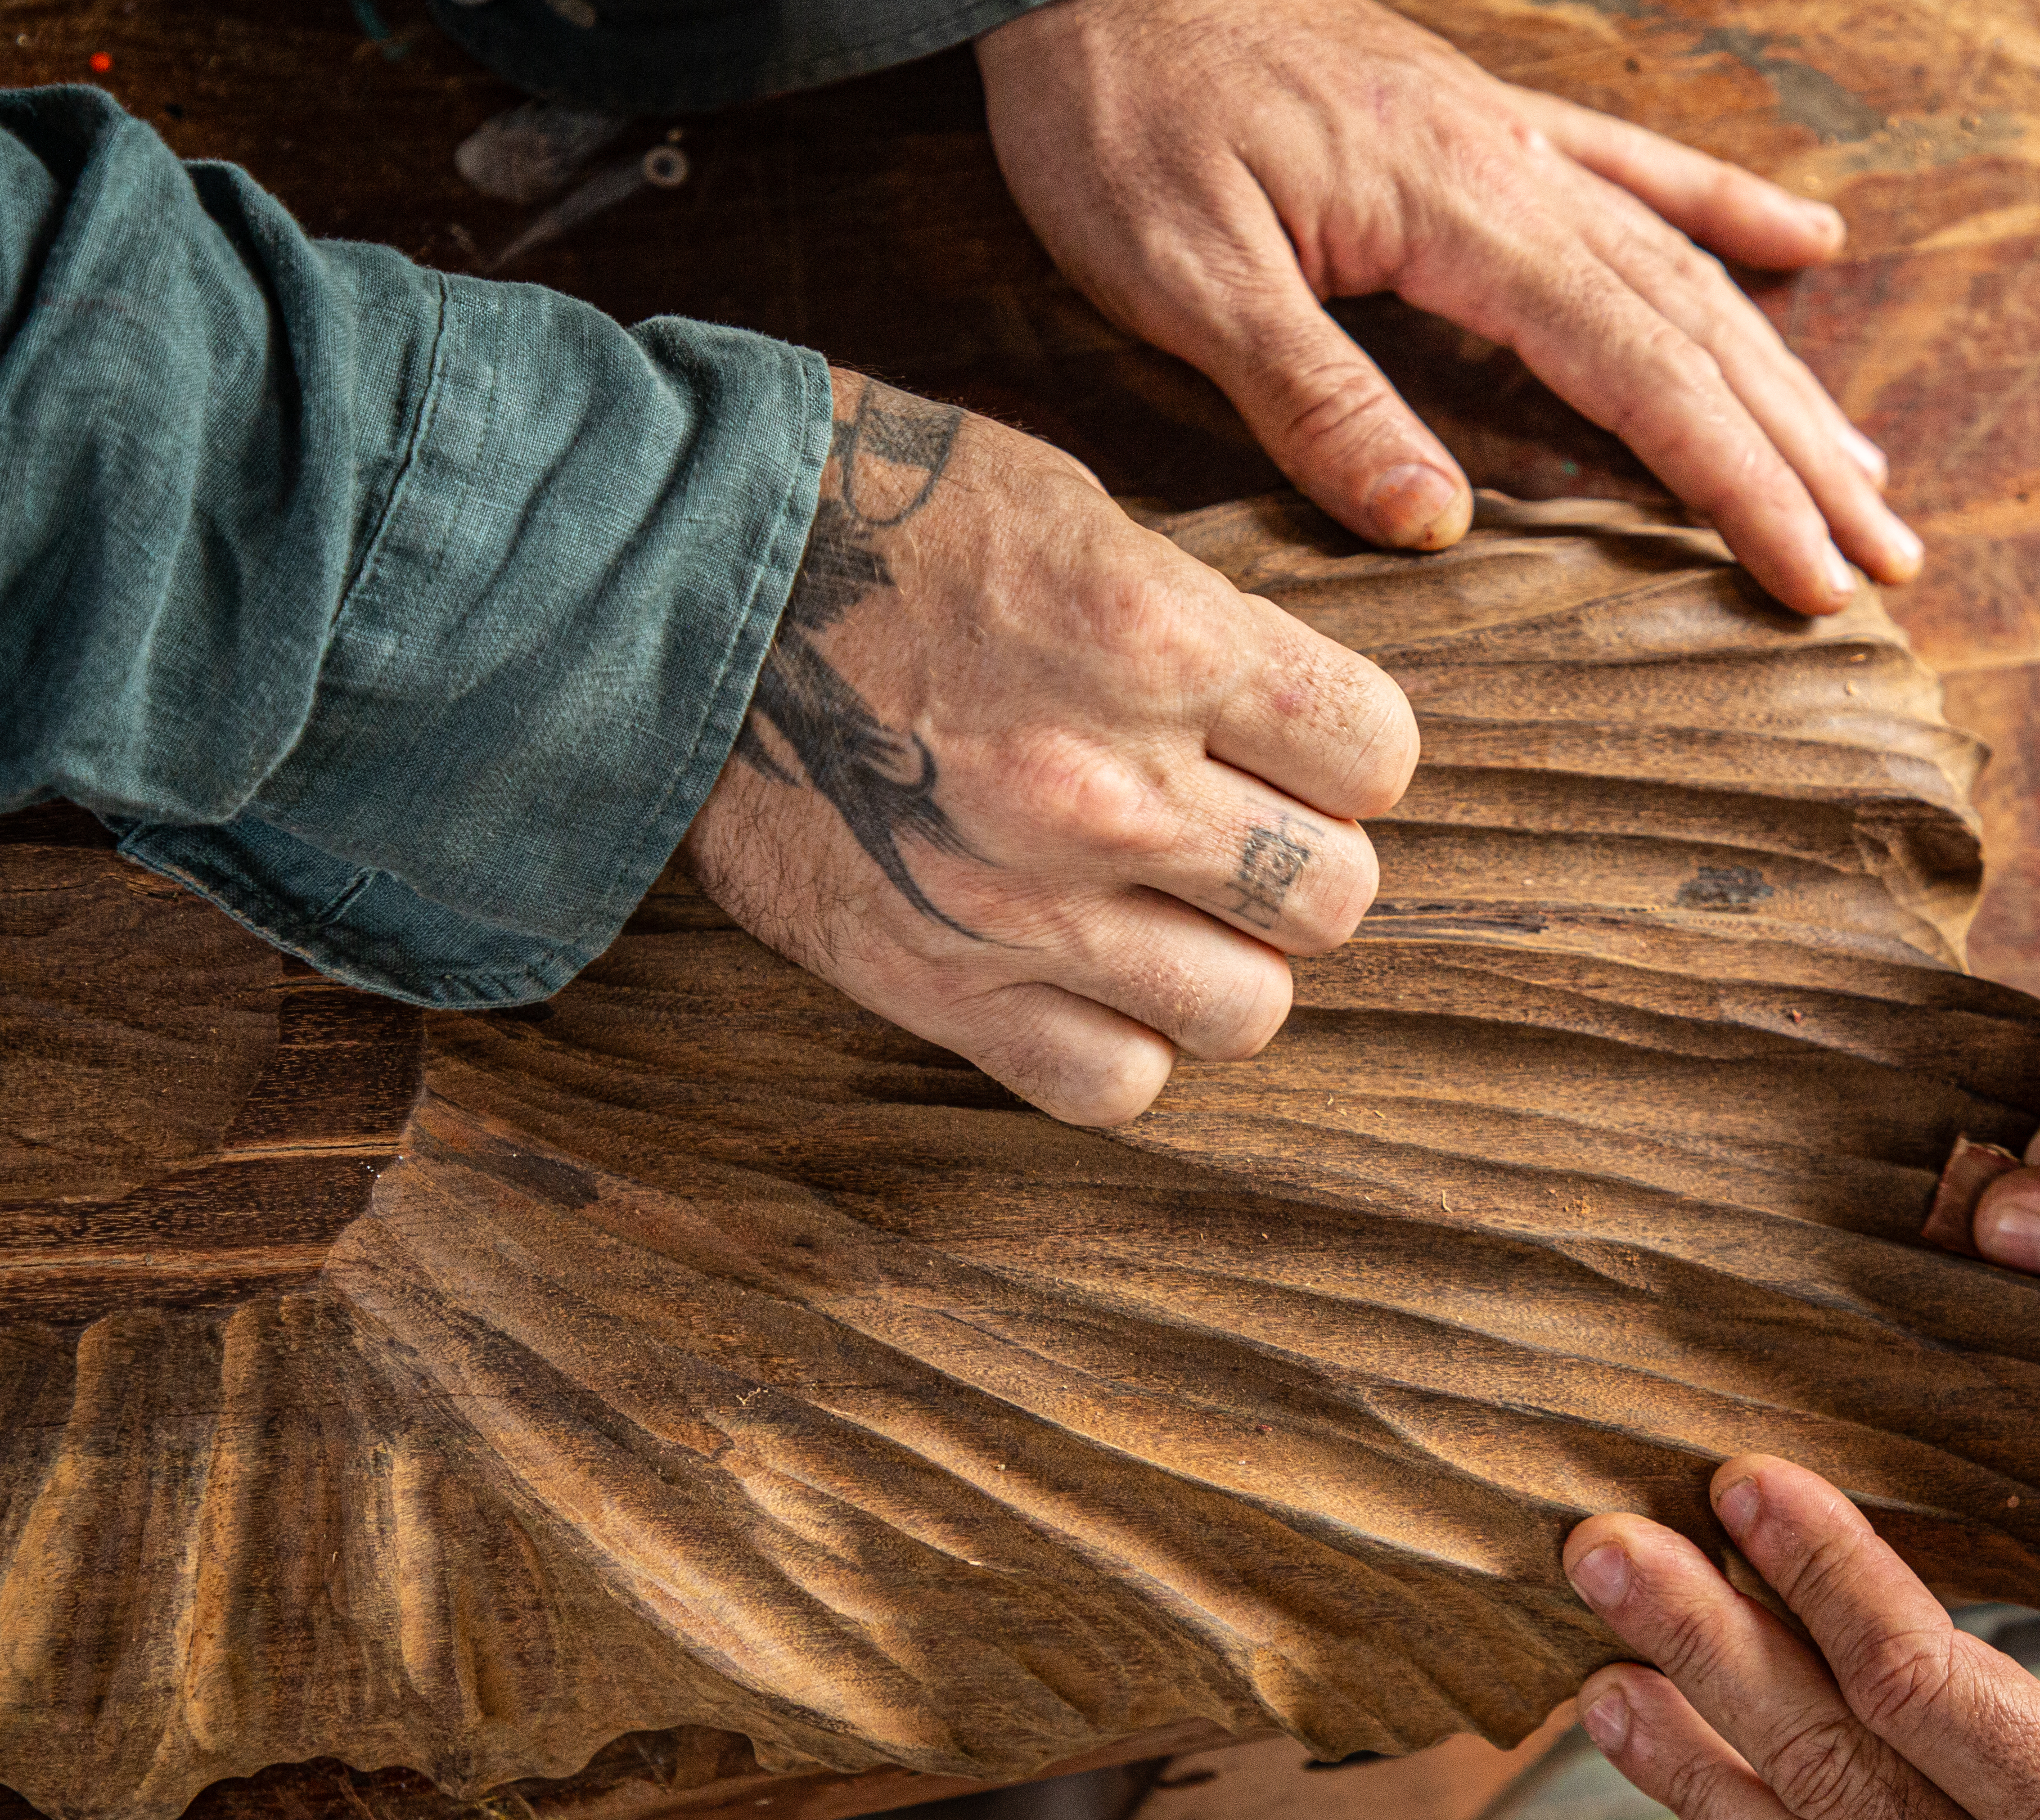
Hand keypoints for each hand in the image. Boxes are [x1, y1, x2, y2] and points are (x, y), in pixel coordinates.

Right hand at [681, 370, 1414, 1125]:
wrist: (664, 583)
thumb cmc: (880, 519)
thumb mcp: (1074, 517)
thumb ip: (1202, 631)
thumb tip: (1301, 734)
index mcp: (1162, 639)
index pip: (1376, 754)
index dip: (1346, 755)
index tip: (1296, 749)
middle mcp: (1109, 784)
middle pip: (1333, 899)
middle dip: (1298, 866)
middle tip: (1230, 833)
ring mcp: (1022, 901)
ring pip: (1246, 1010)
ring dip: (1221, 965)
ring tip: (1162, 913)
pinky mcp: (935, 983)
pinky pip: (1115, 1083)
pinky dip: (1120, 1043)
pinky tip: (1086, 978)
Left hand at [975, 0, 1915, 615]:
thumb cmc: (1112, 115)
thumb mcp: (1178, 271)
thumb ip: (1311, 393)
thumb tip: (1436, 520)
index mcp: (1454, 213)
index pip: (1637, 373)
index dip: (1735, 486)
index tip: (1812, 577)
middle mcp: (1512, 170)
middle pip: (1693, 332)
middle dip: (1797, 457)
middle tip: (1883, 563)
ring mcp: (1507, 136)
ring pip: (1685, 267)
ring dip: (1782, 376)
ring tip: (1869, 472)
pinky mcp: (1478, 115)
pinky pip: (1637, 166)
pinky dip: (1728, 208)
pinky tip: (1806, 246)